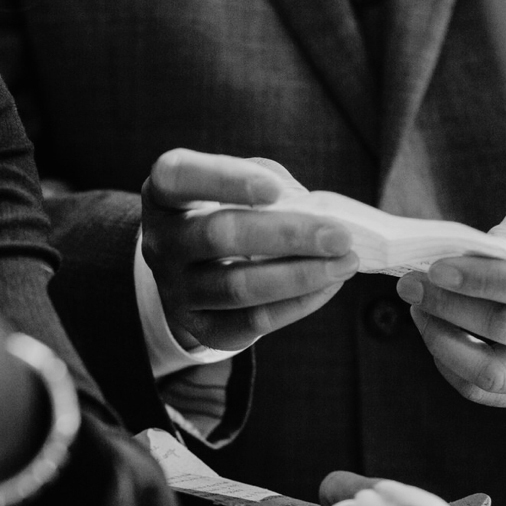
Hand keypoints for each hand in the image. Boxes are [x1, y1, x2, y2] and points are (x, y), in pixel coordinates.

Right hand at [142, 150, 358, 355]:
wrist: (192, 271)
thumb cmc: (222, 210)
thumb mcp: (233, 183)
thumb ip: (265, 182)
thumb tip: (314, 211)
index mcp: (164, 193)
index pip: (181, 177)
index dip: (227, 180)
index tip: (275, 190)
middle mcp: (161, 242)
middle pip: (219, 236)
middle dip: (286, 235)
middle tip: (339, 235)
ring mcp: (177, 290)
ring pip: (237, 286)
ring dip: (299, 276)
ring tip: (344, 263)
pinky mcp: (201, 328)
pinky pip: (251, 321)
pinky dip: (295, 305)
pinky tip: (327, 287)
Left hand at [399, 246, 505, 409]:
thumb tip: (490, 244)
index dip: (482, 279)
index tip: (439, 269)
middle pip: (505, 328)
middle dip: (449, 304)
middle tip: (412, 284)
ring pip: (491, 371)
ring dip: (444, 340)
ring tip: (419, 309)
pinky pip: (482, 391)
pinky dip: (450, 364)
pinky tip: (435, 332)